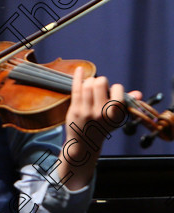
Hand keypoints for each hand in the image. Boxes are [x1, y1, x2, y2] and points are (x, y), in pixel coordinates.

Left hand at [59, 67, 139, 189]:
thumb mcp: (117, 119)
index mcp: (115, 114)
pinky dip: (78, 77)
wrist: (84, 143)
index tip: (112, 92)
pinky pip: (76, 88)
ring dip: (90, 81)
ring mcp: (86, 111)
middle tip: (99, 88)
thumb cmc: (102, 127)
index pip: (118, 89)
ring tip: (91, 86)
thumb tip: (138, 94)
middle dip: (101, 81)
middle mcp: (101, 112)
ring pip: (87, 84)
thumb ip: (126, 105)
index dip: (115, 88)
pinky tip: (80, 69)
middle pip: (100, 82)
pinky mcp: (75, 109)